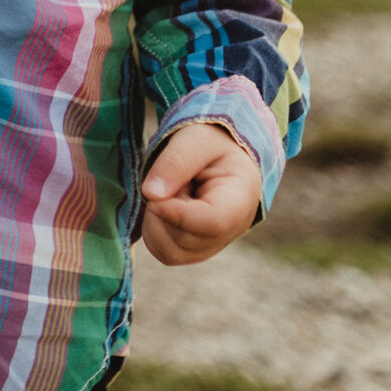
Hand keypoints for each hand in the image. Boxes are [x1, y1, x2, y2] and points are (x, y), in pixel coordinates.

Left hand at [140, 122, 261, 265]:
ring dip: (155, 220)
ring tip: (173, 193)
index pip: (213, 222)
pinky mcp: (192, 251)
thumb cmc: (210, 144)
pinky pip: (162, 251)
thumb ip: (175, 161)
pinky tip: (166, 207)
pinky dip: (153, 229)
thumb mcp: (195, 138)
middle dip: (163, 208)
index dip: (179, 215)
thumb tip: (150, 194)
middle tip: (173, 180)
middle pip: (184, 239)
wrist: (219, 157)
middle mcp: (232, 231)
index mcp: (240, 198)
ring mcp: (212, 245)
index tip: (152, 199)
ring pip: (170, 251)